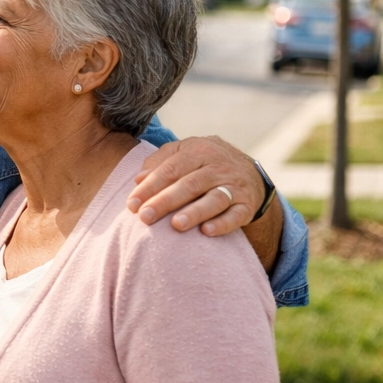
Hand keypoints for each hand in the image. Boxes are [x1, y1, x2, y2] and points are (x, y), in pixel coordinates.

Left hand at [127, 136, 263, 236]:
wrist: (250, 173)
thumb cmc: (204, 164)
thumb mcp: (183, 153)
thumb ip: (160, 163)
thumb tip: (138, 180)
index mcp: (198, 151)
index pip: (170, 169)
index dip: (150, 187)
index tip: (132, 205)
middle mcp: (218, 167)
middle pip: (190, 184)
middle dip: (165, 201)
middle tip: (146, 217)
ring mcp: (235, 186)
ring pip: (215, 199)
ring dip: (195, 212)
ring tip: (176, 225)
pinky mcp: (247, 205)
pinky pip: (236, 215)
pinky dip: (223, 223)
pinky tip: (207, 231)